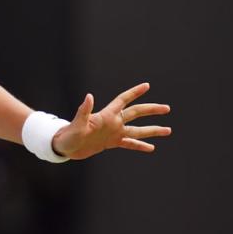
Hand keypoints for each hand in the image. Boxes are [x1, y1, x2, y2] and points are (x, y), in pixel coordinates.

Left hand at [51, 82, 171, 159]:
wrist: (64, 147)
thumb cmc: (69, 134)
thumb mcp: (77, 123)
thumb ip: (84, 110)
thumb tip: (89, 96)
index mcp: (106, 115)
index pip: (123, 100)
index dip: (134, 92)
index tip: (146, 85)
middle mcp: (112, 122)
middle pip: (135, 113)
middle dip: (151, 110)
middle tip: (166, 108)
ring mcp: (113, 133)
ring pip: (137, 130)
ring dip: (152, 130)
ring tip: (168, 130)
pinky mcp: (110, 143)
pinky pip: (129, 144)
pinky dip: (139, 146)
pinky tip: (151, 148)